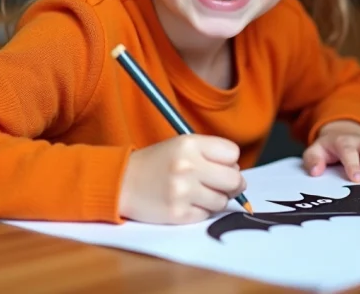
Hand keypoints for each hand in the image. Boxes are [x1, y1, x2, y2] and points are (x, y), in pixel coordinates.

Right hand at [118, 134, 246, 224]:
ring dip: (214, 199)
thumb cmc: (156, 163)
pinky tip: (185, 202)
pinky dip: (200, 211)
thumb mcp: (180, 145)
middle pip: (234, 180)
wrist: (121, 182)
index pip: (233, 154)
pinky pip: (206, 215)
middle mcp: (187, 166)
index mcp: (189, 144)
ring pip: (222, 201)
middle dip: (232, 184)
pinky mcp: (178, 213)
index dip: (229, 161)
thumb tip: (239, 174)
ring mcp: (182, 191)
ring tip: (196, 192)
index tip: (220, 165)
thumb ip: (210, 154)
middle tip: (221, 184)